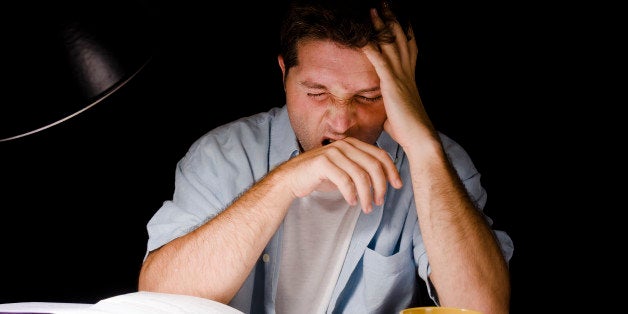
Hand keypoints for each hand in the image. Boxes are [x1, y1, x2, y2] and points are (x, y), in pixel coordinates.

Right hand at [278, 137, 401, 212]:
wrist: (292, 177)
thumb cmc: (320, 175)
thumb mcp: (344, 169)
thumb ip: (361, 169)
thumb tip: (383, 181)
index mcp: (352, 144)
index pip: (380, 154)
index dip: (391, 170)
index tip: (397, 185)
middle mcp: (344, 145)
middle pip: (373, 165)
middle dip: (380, 186)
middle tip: (379, 202)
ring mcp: (333, 152)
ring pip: (360, 175)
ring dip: (366, 194)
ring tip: (367, 207)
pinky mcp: (323, 163)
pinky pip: (345, 180)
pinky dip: (351, 194)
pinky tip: (352, 202)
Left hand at [361, 6, 435, 148]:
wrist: (419, 137)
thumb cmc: (408, 130)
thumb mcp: (397, 112)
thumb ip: (390, 105)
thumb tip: (384, 112)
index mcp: (410, 77)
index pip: (409, 47)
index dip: (404, 30)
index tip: (400, 16)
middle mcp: (407, 73)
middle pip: (400, 39)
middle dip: (392, 20)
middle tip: (384, 4)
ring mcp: (400, 77)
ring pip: (391, 45)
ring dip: (381, 26)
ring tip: (372, 10)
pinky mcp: (391, 85)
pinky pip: (379, 61)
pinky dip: (371, 48)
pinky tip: (363, 37)